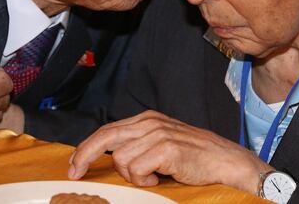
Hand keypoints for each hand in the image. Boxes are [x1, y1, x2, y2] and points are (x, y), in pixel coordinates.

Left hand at [68, 110, 269, 192]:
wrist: (225, 161)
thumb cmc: (194, 157)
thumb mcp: (161, 144)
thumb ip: (138, 145)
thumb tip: (108, 158)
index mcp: (146, 119)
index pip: (107, 129)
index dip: (86, 147)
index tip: (73, 164)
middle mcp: (150, 123)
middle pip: (105, 137)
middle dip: (84, 156)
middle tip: (74, 173)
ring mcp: (158, 134)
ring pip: (121, 159)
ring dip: (131, 176)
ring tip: (151, 178)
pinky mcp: (167, 149)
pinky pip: (137, 169)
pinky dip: (143, 180)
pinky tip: (158, 180)